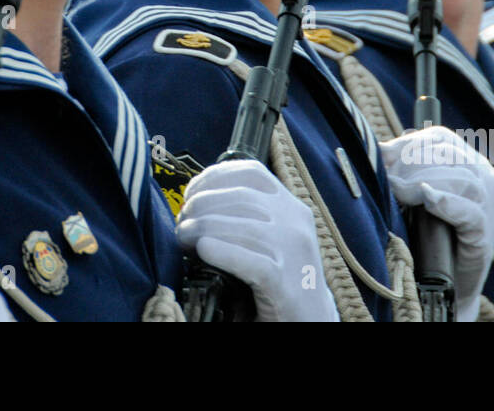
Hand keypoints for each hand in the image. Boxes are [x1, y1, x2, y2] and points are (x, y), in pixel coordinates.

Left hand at [177, 159, 337, 321]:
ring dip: (203, 229)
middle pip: (242, 198)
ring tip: (184, 239)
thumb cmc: (281, 277)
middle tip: (182, 223)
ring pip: (244, 228)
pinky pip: (252, 263)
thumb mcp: (271, 236)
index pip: (251, 173)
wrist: (310, 319)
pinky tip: (203, 250)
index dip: (214, 177)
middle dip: (202, 205)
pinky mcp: (287, 286)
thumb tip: (196, 203)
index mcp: (291, 207)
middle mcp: (296, 224)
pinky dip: (223, 252)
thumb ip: (245, 216)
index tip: (191, 193)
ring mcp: (294, 254)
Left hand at [379, 126, 493, 321]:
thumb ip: (400, 171)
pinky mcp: (483, 237)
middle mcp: (482, 178)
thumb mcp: (410, 194)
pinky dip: (447, 204)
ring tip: (399, 193)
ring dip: (424, 182)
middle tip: (388, 180)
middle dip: (412, 164)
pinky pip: (470, 213)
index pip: (440, 139)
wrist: (441, 284)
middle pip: (449, 156)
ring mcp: (487, 207)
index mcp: (467, 161)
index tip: (383, 155)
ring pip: (462, 181)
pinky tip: (428, 200)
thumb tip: (374, 150)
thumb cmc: (422, 233)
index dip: (409, 144)